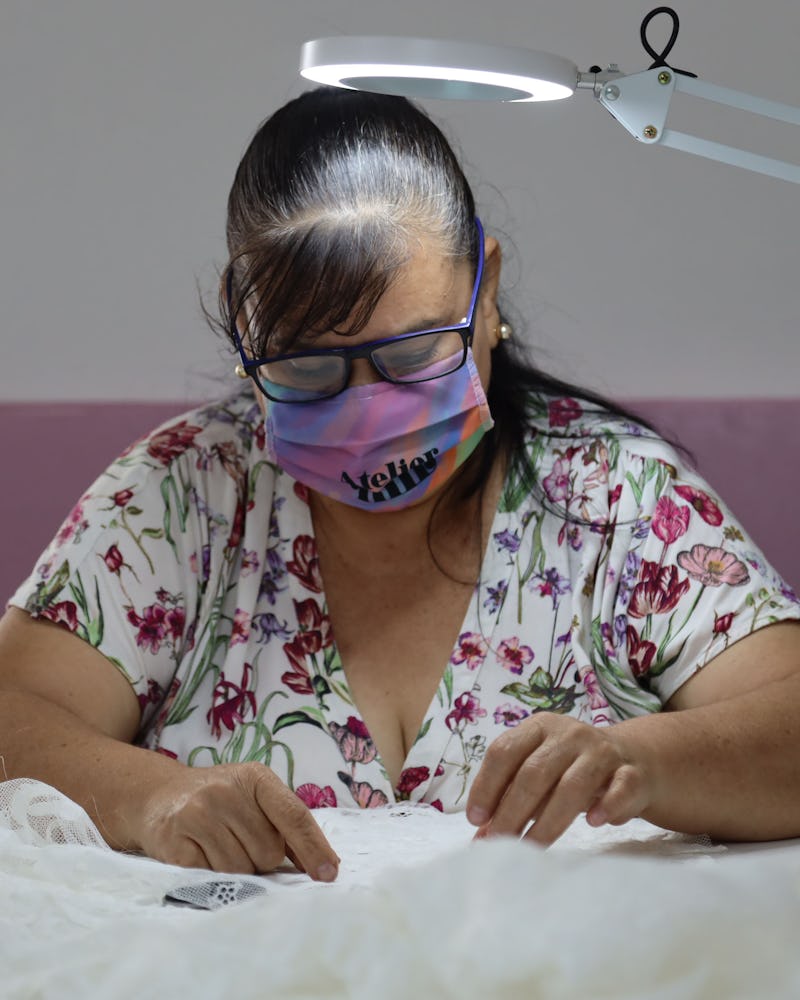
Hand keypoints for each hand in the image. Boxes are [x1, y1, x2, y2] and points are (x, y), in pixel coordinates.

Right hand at [132, 761, 339, 879]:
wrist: (160, 795)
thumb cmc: (220, 801)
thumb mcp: (255, 798)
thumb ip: (287, 826)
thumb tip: (324, 866)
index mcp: (256, 778)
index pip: (294, 815)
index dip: (314, 848)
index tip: (329, 875)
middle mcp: (227, 791)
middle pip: (267, 852)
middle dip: (261, 859)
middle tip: (239, 842)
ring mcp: (198, 814)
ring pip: (239, 870)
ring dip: (236, 871)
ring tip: (219, 848)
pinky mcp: (174, 839)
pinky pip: (209, 878)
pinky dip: (211, 877)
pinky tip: (201, 856)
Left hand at [466, 713, 651, 845]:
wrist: (633, 759)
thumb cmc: (571, 769)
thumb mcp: (540, 774)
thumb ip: (510, 799)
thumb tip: (480, 838)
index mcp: (539, 728)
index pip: (504, 751)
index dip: (486, 785)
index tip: (475, 819)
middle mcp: (569, 734)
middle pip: (534, 772)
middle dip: (512, 811)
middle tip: (499, 843)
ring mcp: (601, 752)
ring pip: (572, 785)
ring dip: (549, 821)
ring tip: (532, 848)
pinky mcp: (632, 773)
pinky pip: (620, 788)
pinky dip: (607, 805)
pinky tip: (593, 822)